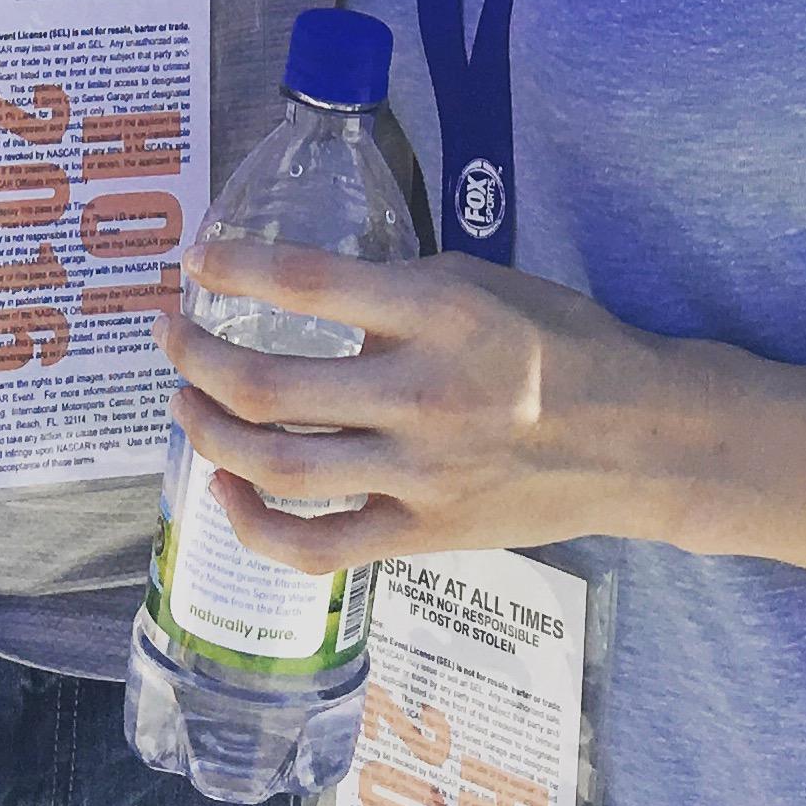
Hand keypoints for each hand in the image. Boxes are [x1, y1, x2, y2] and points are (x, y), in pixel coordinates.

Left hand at [158, 239, 687, 571]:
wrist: (635, 436)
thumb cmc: (556, 341)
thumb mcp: (477, 282)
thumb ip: (393, 294)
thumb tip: (301, 298)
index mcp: (440, 311)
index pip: (307, 285)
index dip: (235, 269)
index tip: (197, 259)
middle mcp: (421, 393)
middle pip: (270, 386)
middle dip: (197, 356)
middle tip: (170, 332)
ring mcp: (420, 474)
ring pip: (279, 467)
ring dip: (211, 432)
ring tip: (186, 403)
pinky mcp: (423, 534)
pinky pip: (317, 546)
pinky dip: (257, 524)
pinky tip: (230, 489)